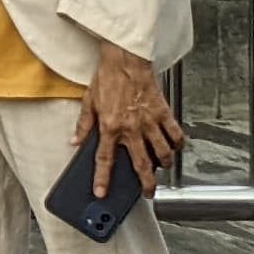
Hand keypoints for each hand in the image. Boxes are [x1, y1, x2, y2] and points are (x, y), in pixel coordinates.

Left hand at [82, 50, 183, 195]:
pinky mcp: (163, 113)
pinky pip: (175, 134)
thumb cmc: (108, 78)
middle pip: (141, 164)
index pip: (105, 159)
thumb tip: (76, 142)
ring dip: (164, 165)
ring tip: (162, 168)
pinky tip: (175, 146)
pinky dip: (177, 143)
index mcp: (110, 126)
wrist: (126, 59)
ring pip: (162, 153)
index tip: (102, 192)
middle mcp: (131, 128)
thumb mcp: (88, 101)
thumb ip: (84, 125)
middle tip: (148, 193)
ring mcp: (150, 122)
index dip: (102, 179)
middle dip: (146, 183)